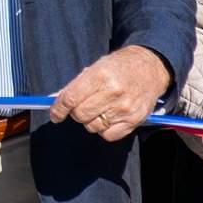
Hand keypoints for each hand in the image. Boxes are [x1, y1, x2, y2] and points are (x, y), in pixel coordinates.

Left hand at [50, 45, 170, 142]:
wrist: (150, 68)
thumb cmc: (118, 67)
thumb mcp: (95, 68)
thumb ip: (73, 86)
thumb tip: (52, 100)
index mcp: (100, 75)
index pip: (70, 99)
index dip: (58, 109)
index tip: (55, 114)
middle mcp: (113, 92)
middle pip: (80, 115)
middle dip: (75, 113)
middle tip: (80, 107)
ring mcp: (125, 108)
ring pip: (92, 126)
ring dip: (90, 121)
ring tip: (98, 109)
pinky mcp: (134, 120)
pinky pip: (108, 135)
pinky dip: (104, 130)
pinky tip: (108, 117)